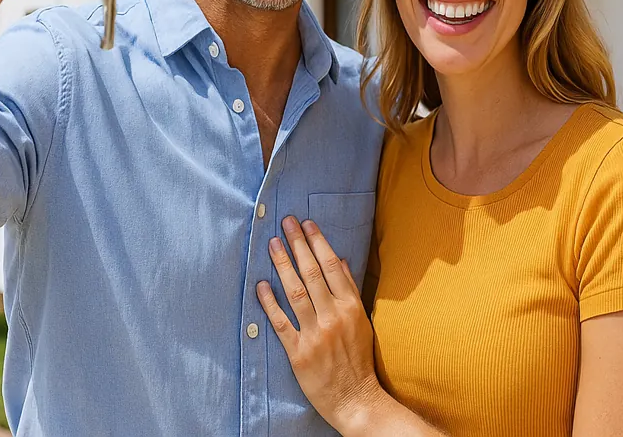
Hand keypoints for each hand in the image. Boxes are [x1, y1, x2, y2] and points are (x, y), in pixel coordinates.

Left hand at [258, 217, 387, 434]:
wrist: (355, 398)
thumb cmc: (359, 358)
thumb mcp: (362, 320)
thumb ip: (350, 289)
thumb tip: (340, 259)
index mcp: (351, 307)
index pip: (333, 267)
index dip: (318, 243)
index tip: (307, 224)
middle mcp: (333, 317)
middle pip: (312, 273)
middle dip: (298, 245)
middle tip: (286, 223)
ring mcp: (315, 334)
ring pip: (295, 292)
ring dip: (282, 265)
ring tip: (272, 244)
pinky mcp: (298, 353)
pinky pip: (281, 322)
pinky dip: (269, 302)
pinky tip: (261, 284)